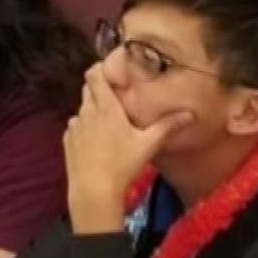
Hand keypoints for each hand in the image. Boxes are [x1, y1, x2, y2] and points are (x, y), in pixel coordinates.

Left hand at [63, 63, 194, 233]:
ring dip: (94, 110)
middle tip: (118, 98)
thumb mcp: (149, 144)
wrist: (93, 190)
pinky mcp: (66, 139)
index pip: (94, 74)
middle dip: (101, 89)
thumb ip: (168, 126)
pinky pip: (76, 126)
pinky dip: (85, 127)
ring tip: (110, 124)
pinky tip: (97, 142)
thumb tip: (190, 114)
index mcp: (105, 107)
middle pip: (89, 89)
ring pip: (83, 109)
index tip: (112, 71)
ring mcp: (74, 125)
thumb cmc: (122, 164)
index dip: (100, 68)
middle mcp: (86, 111)